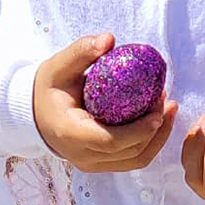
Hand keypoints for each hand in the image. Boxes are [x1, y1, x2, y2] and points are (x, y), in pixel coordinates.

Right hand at [31, 31, 180, 175]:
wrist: (36, 112)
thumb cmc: (49, 88)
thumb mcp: (59, 66)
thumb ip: (82, 51)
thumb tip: (109, 39)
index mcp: (70, 134)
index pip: (111, 141)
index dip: (139, 130)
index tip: (158, 109)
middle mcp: (82, 156)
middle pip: (130, 153)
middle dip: (155, 129)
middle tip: (165, 99)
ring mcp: (92, 164)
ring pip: (136, 160)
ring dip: (158, 138)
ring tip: (169, 108)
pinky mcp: (101, 164)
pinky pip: (133, 160)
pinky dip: (151, 142)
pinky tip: (160, 120)